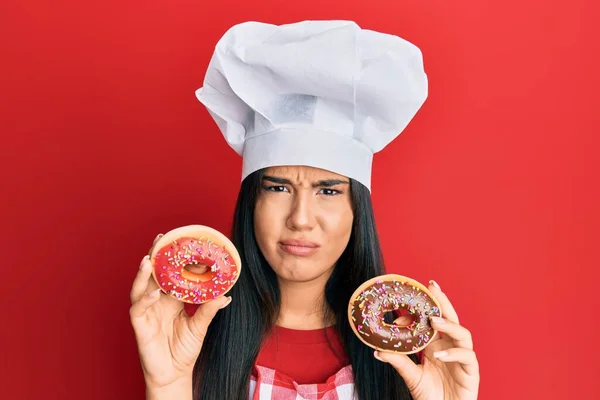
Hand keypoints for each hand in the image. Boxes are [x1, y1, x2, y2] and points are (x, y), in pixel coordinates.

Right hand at [129, 234, 231, 388]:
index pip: (172, 274)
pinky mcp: (140, 325)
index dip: (176, 260)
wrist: (174, 374)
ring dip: (144, 273)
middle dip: (155, 256)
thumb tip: (226, 295)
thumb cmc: (184, 350)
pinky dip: (145, 299)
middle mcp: (157, 301)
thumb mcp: (200, 327)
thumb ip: (209, 310)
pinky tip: (153, 292)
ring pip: (140, 287)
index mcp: (171, 299)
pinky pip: (138, 309)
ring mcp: (147, 312)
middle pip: (153, 274)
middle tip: (161, 238)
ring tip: (149, 258)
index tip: (185, 244)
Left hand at [375, 280, 478, 399]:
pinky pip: (468, 357)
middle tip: (432, 286)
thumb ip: (398, 362)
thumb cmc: (430, 396)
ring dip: (449, 325)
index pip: (432, 321)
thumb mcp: (411, 376)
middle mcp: (451, 347)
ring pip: (463, 334)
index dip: (420, 312)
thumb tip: (377, 350)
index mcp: (436, 345)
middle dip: (442, 301)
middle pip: (451, 319)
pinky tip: (440, 353)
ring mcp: (463, 358)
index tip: (401, 310)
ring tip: (434, 321)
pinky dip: (455, 353)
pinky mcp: (471, 372)